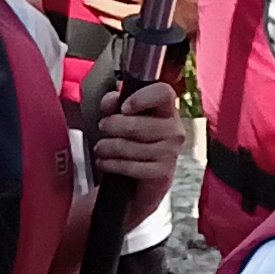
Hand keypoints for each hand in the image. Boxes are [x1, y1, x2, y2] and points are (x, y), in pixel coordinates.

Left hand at [84, 80, 184, 204]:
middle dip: (113, 125)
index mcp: (167, 109)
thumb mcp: (124, 117)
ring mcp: (170, 152)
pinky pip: (130, 166)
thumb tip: (111, 100)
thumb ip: (116, 103)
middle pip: (138, 124)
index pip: (163, 93)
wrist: (143, 180)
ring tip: (100, 147)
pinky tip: (103, 162)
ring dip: (107, 147)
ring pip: (129, 146)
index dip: (141, 98)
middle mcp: (174, 129)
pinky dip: (111, 164)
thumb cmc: (135, 141)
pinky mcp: (162, 173)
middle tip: (103, 127)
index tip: (124, 107)